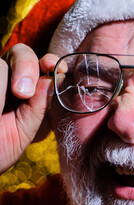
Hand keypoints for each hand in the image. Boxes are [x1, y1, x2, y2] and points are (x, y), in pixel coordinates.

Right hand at [0, 44, 60, 172]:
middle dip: (26, 66)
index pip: (41, 64)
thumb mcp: (25, 129)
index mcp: (27, 89)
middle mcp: (7, 79)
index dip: (49, 61)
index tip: (54, 67)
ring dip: (3, 85)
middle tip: (23, 92)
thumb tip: (54, 79)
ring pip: (0, 64)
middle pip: (20, 53)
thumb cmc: (0, 148)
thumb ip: (40, 105)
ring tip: (0, 109)